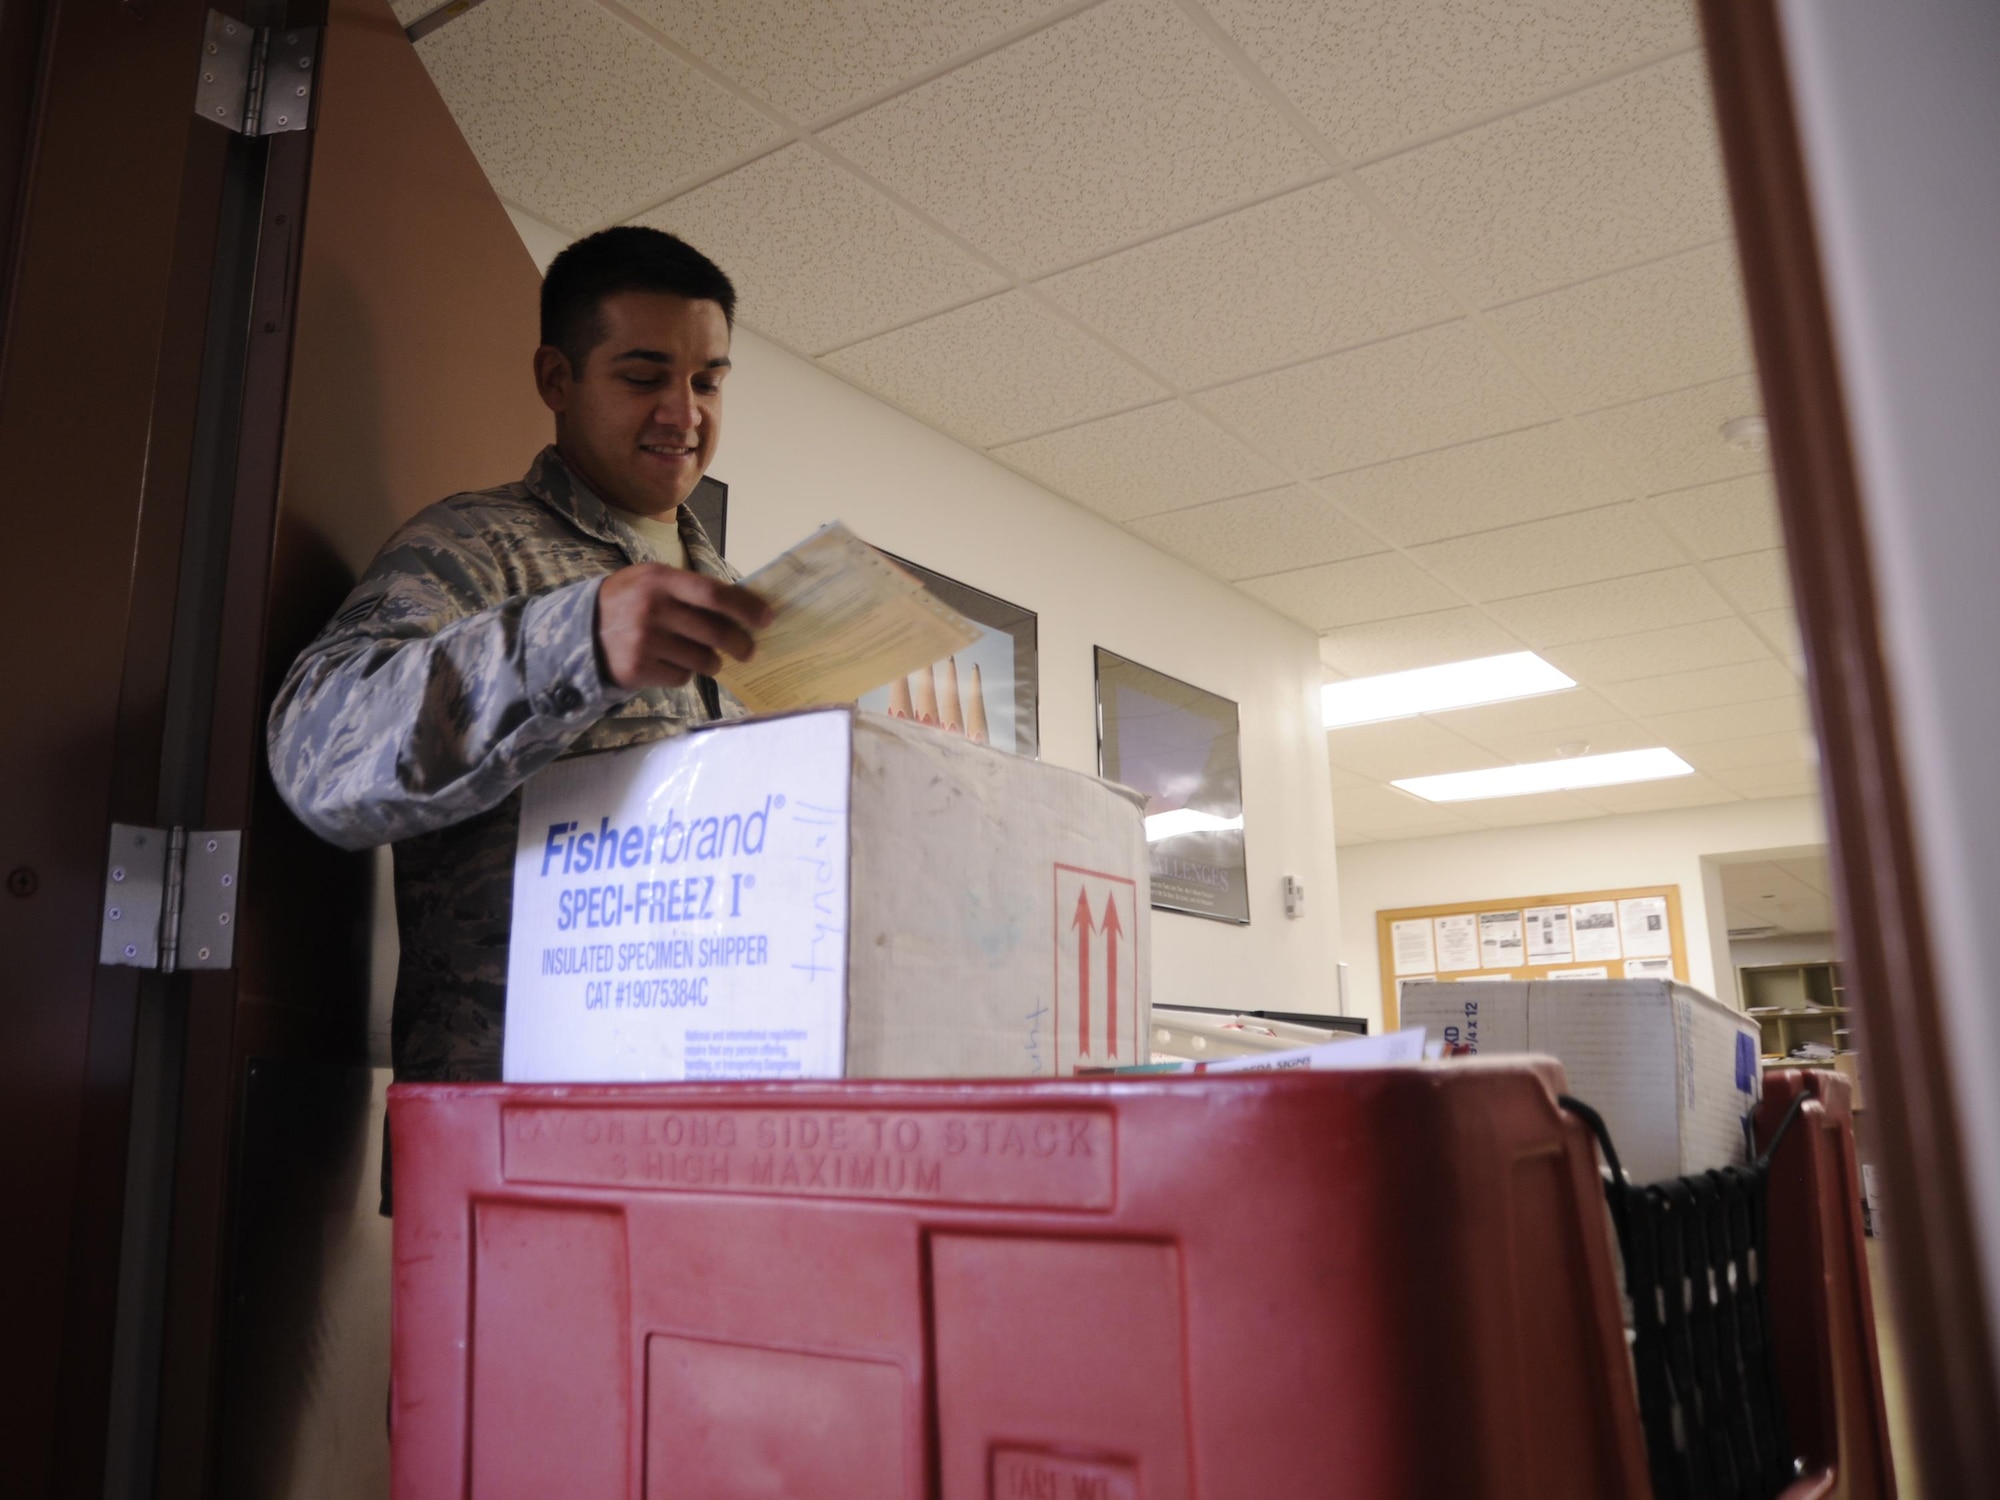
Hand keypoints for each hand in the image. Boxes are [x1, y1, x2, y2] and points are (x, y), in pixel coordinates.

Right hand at [595, 564, 772, 689]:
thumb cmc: (627, 602)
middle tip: (749, 651)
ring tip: (704, 656)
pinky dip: (683, 673)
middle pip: (714, 632)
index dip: (745, 608)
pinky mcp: (638, 670)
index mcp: (659, 579)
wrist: (578, 631)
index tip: (767, 619)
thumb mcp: (651, 581)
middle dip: (740, 645)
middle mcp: (652, 609)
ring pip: (702, 660)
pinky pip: (682, 677)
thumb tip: (744, 606)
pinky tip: (668, 663)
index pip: (713, 594)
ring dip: (711, 662)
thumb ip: (690, 590)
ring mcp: (644, 641)